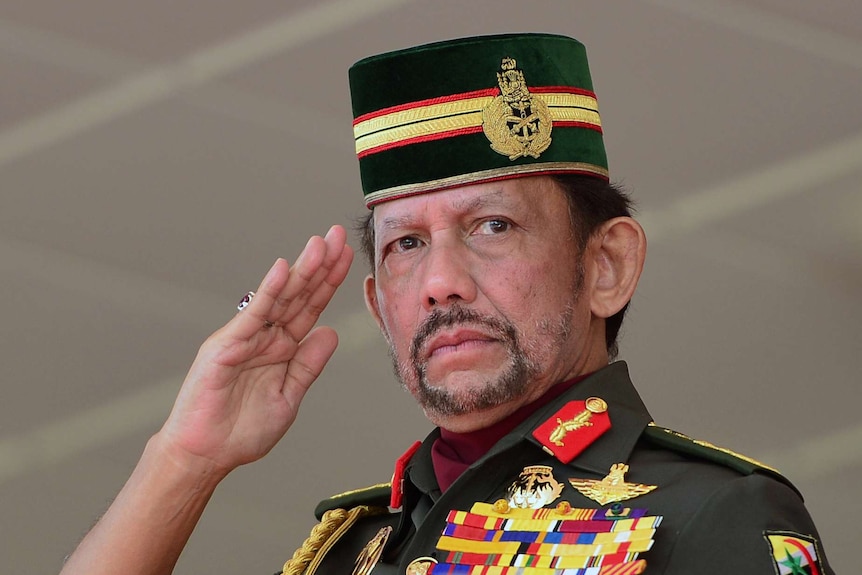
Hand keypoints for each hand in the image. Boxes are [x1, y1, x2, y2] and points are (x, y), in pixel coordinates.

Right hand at [158, 225, 353, 475]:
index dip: (329, 281)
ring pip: (279, 298)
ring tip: (320, 244)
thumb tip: (331, 332)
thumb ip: (308, 364)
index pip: (311, 307)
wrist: (206, 455)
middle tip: (338, 234)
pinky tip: (283, 270)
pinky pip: (253, 315)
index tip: (346, 256)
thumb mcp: (289, 396)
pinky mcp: (227, 346)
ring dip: (301, 270)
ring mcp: (245, 337)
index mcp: (282, 347)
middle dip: (320, 264)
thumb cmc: (241, 430)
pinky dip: (268, 292)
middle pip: (299, 294)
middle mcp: (265, 336)